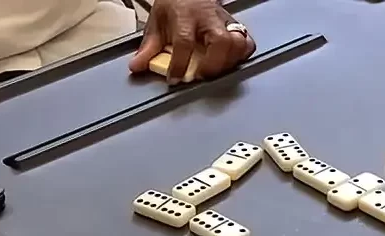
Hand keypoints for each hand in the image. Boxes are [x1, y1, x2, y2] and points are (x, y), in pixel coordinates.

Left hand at [129, 0, 255, 82]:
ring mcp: (225, 23)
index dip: (179, 64)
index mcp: (185, 16)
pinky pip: (248, 43)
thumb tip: (137, 66)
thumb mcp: (157, 23)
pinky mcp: (236, 27)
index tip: (175, 79)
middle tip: (201, 75)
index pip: (184, 42)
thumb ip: (148, 48)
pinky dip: (241, 57)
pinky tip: (229, 63)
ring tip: (215, 71)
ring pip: (238, 42)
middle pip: (220, 42)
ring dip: (228, 62)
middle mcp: (208, 19)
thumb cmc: (175, 6)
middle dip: (212, 65)